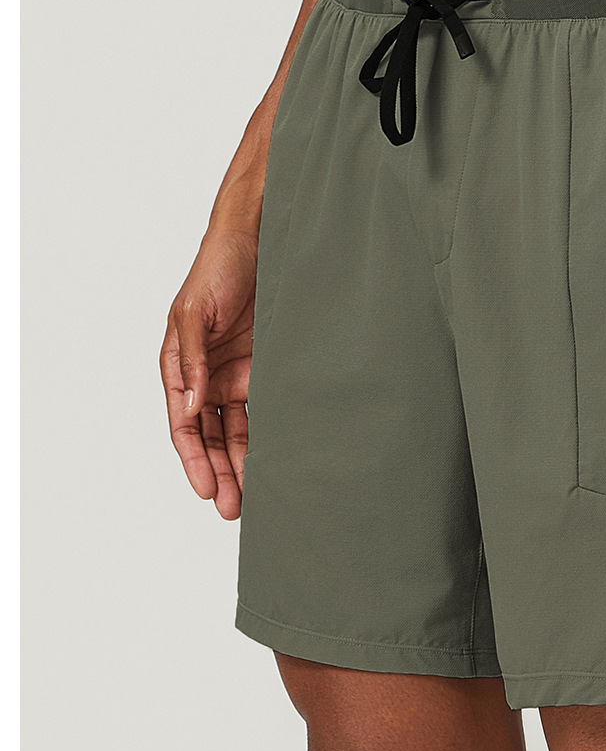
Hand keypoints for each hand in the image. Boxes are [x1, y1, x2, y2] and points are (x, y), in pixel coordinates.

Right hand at [160, 228, 257, 520]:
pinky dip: (271, 435)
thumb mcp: (194, 313)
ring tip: (257, 495)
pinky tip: (280, 458)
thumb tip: (191, 407)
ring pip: (240, 430)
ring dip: (245, 462)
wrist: (257, 242)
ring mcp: (237, 374)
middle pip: (213, 438)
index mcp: (180, 367)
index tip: (208, 489)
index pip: (185, 426)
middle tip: (234, 508)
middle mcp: (207, 377)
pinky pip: (267, 409)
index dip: (195, 459)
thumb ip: (191, 361)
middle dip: (221, 473)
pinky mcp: (266, 369)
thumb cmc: (216, 269)